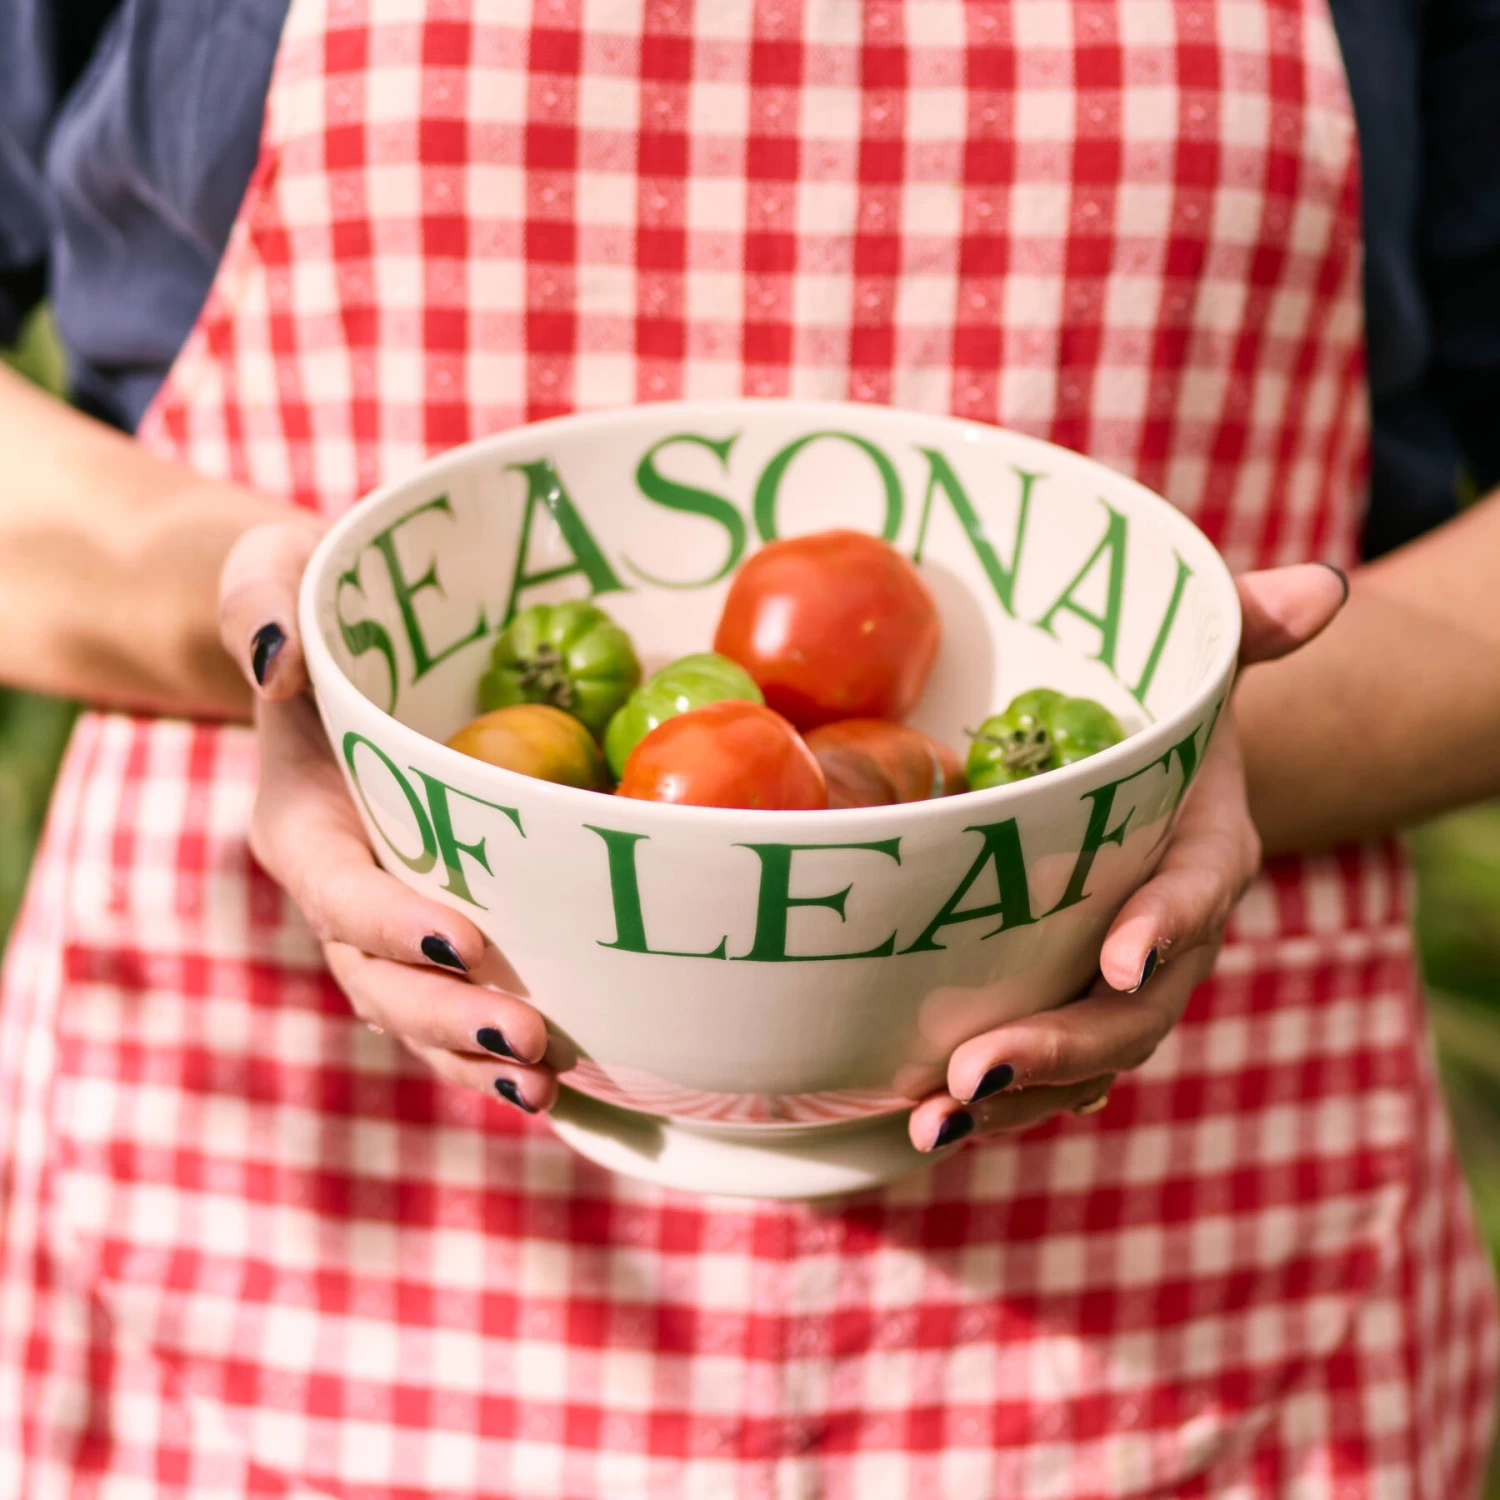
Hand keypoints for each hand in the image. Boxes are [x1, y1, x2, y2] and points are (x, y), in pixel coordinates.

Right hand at [219, 520, 558, 1115]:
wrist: (345, 649)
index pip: (338, 886)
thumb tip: (283, 659)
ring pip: (417, 1008)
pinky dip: (495, 1041)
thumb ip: (263, 601)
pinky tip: (568, 1070)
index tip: (465, 940)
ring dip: (473, 1054)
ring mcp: (391, 915)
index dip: (391, 921)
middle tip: (529, 1043)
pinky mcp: (441, 923)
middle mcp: (341, 883)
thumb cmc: (319, 599)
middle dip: (446, 1018)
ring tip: (546, 1084)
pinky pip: (458, 996)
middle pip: (378, 975)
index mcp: (300, 818)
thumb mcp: (276, 569)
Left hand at [908, 563, 1349, 1153]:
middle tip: (977, 1069)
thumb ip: (1244, 628)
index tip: (1121, 956)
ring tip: (934, 1120)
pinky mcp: (1066, 1005)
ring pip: (1084, 1058)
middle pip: (1132, 1011)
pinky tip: (922, 1117)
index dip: (1166, 926)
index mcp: (1207, 853)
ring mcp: (1119, 986)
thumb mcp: (1200, 666)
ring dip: (1014, 1097)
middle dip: (1062, 1045)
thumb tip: (1322, 585)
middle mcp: (1171, 938)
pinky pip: (1045, 1066)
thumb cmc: (1169, 721)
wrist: (1159, 793)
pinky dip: (993, 1097)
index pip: (1196, 894)